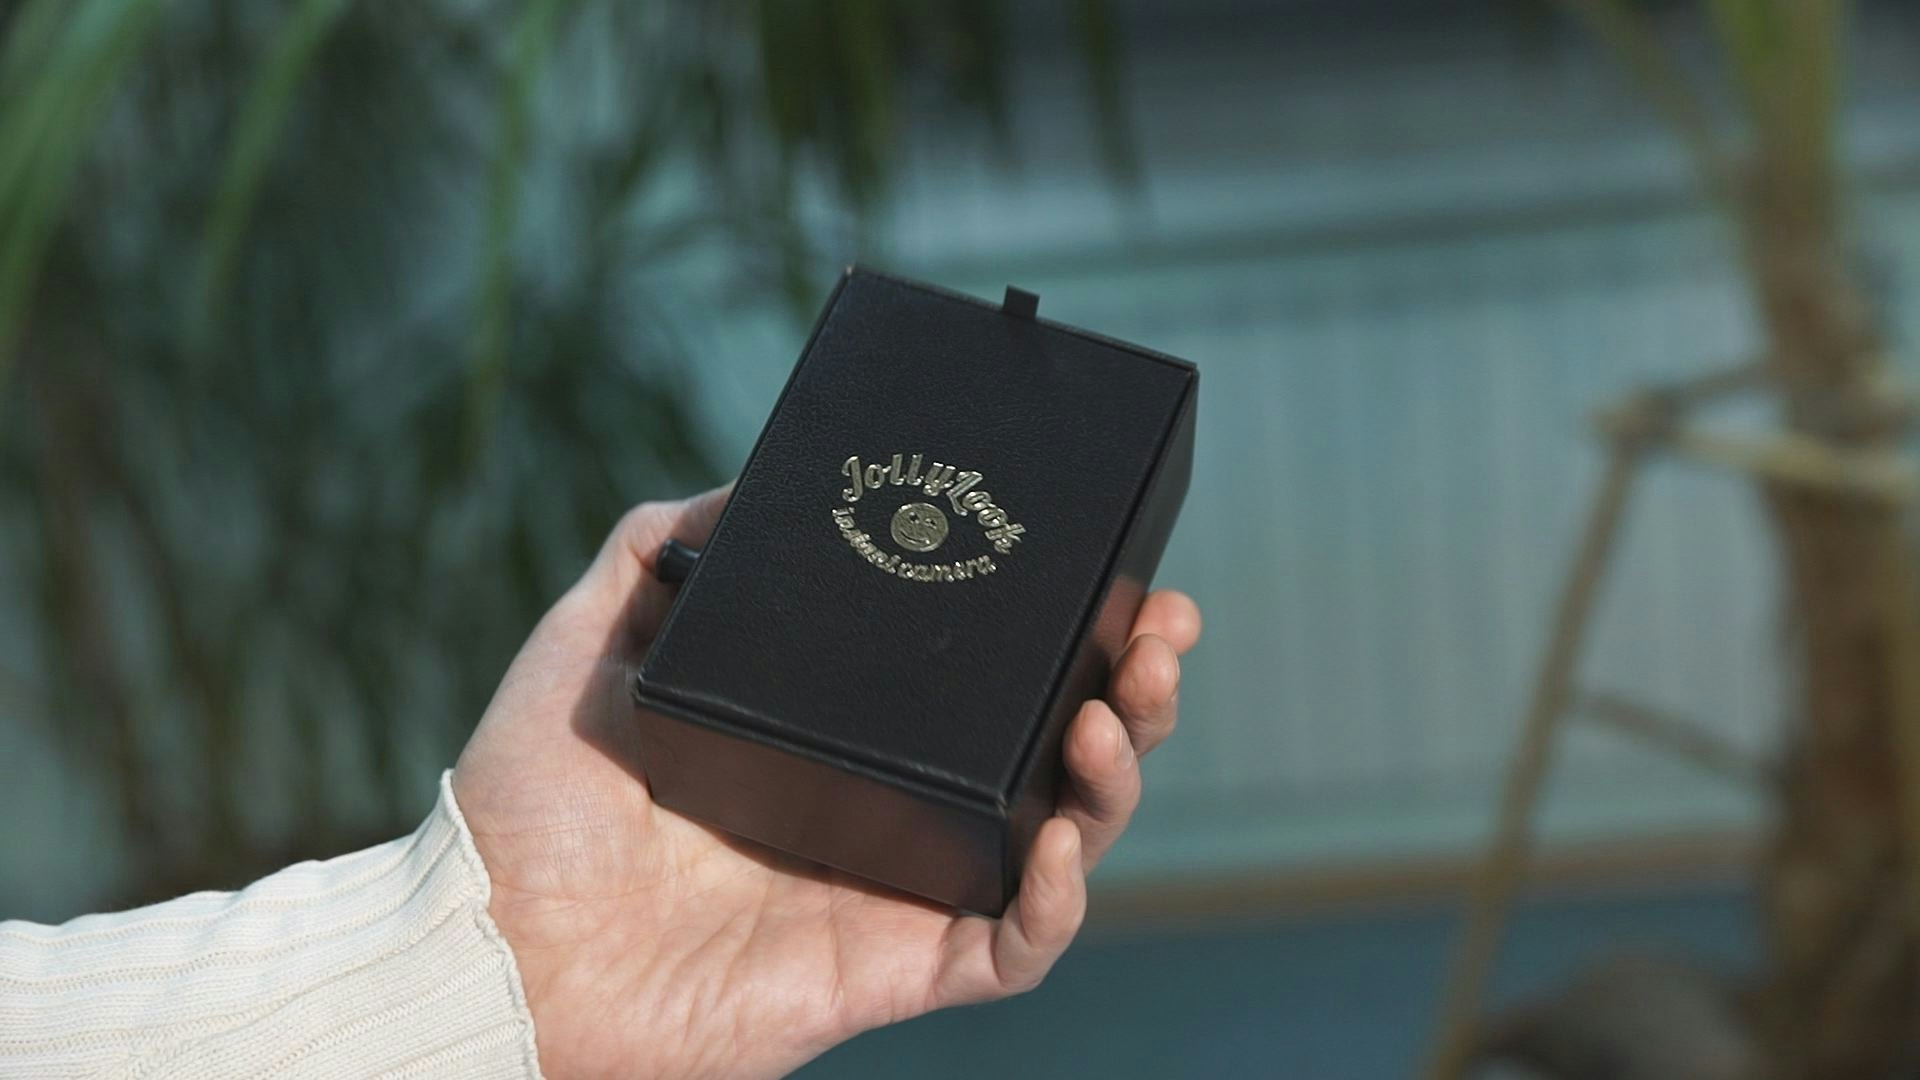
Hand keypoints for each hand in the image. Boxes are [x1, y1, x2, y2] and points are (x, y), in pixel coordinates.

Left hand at [453, 487, 1199, 1078]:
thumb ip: (655, 551)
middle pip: (1053, 752)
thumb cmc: (529, 808)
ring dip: (1117, 779)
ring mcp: (898, 895)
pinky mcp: (890, 972)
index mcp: (843, 739)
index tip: (1116, 570)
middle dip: (1132, 691)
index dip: (1064, 632)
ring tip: (1120, 711)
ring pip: (1061, 843)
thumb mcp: (593, 642)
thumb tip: (741, 481)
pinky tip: (1053, 834)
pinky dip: (1054, 902)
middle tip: (1161, 629)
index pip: (986, 682)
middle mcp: (890, 811)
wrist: (489, 945)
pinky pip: (1012, 951)